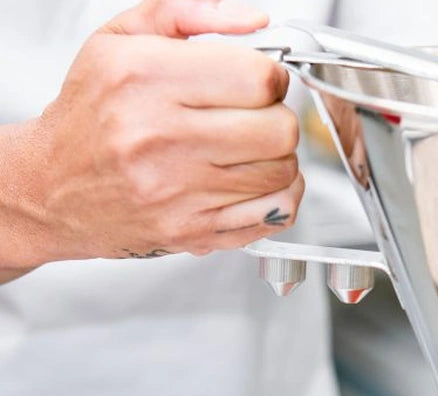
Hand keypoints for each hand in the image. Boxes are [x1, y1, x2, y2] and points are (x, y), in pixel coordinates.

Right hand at [0, 0, 302, 280]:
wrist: (54, 188)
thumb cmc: (90, 116)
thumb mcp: (120, 40)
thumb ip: (189, 16)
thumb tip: (254, 21)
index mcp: (144, 79)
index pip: (258, 78)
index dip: (272, 77)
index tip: (260, 82)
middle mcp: (161, 139)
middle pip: (279, 130)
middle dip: (278, 119)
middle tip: (256, 118)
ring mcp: (179, 193)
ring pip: (282, 174)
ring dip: (278, 159)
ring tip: (249, 150)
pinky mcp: (193, 232)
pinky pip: (274, 215)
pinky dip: (278, 196)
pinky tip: (254, 182)